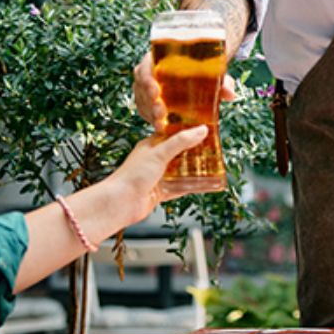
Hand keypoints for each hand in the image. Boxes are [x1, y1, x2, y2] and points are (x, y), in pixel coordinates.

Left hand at [96, 126, 211, 226]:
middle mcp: (154, 160)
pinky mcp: (160, 192)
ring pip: (181, 171)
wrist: (120, 203)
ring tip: (212, 166)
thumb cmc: (133, 175)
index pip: (173, 135)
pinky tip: (203, 185)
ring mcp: (157, 177)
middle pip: (179, 154)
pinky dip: (191, 186)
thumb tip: (201, 130)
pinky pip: (180, 188)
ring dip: (194, 170)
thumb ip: (181, 141)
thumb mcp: (159, 153)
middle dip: (195, 152)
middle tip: (213, 149)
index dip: (188, 132)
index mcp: (151, 146)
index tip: (205, 130)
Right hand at [133, 51, 236, 128]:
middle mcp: (151, 71)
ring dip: (150, 112)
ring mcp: (147, 86)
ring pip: (142, 99)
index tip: (155, 91)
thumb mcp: (215, 72)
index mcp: (161, 58)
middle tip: (161, 113)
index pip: (145, 66)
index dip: (147, 78)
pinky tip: (160, 127)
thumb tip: (230, 94)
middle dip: (149, 101)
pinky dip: (150, 118)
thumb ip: (223, 81)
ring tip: (161, 124)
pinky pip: (144, 109)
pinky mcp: (148, 100)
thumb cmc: (205, 68)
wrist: (202, 72)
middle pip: (141, 86)